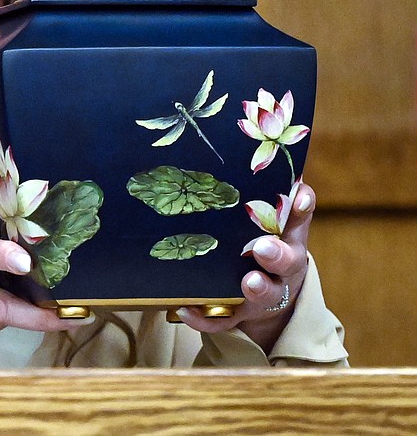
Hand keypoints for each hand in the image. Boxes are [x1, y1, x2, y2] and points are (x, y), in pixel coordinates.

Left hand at [176, 181, 315, 351]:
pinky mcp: (239, 314)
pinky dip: (205, 317)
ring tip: (247, 281)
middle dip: (276, 254)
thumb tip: (273, 165)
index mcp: (290, 240)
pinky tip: (184, 310)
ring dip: (256, 288)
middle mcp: (281, 269)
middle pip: (286, 262)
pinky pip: (223, 319)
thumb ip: (272, 198)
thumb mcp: (275, 225)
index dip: (301, 209)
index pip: (300, 220)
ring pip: (263, 294)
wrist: (265, 296)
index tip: (298, 197)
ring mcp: (263, 293)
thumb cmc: (263, 245)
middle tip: (263, 247)